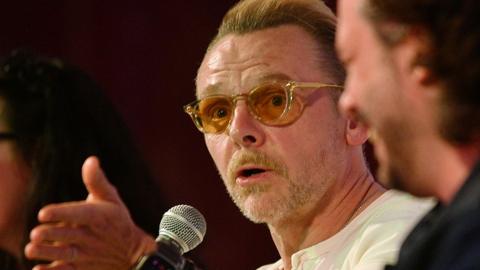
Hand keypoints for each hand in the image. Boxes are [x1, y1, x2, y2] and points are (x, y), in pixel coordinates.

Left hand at [25, 156, 156, 269]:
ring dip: (47, 252)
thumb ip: (96, 181)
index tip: (44, 213)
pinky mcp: (81, 268)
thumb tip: (90, 160)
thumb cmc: (117, 222)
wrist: (132, 255)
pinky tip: (38, 269)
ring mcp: (85, 254)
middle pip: (67, 235)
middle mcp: (90, 236)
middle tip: (36, 234)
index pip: (78, 214)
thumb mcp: (111, 199)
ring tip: (32, 248)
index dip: (61, 213)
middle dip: (50, 235)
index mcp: (97, 217)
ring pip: (63, 254)